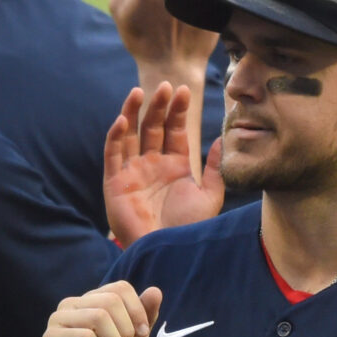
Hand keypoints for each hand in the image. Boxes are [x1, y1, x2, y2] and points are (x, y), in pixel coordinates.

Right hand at [43, 280, 160, 336]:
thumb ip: (145, 316)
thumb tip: (155, 290)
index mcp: (91, 300)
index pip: (120, 288)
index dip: (137, 312)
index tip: (140, 335)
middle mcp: (72, 304)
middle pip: (111, 301)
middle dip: (126, 331)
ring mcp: (59, 319)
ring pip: (99, 317)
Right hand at [105, 82, 224, 242]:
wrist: (168, 251)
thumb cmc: (188, 228)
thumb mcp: (209, 195)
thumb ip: (215, 167)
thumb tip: (223, 139)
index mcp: (174, 165)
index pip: (174, 130)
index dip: (178, 111)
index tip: (185, 91)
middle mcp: (152, 164)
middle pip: (152, 127)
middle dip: (158, 106)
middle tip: (166, 86)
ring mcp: (132, 171)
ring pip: (130, 134)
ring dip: (133, 112)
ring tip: (140, 92)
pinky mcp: (115, 182)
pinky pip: (113, 154)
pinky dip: (116, 136)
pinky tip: (123, 120)